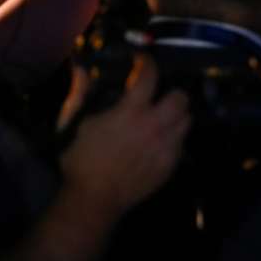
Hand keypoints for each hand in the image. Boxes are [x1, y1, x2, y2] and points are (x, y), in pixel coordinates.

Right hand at [59, 55, 190, 218]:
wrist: (95, 199)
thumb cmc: (81, 160)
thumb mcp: (74, 123)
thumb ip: (80, 93)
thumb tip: (79, 68)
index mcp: (131, 112)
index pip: (148, 76)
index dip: (147, 63)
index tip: (143, 61)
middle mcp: (155, 125)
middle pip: (180, 98)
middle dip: (171, 93)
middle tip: (159, 97)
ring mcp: (166, 146)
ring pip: (187, 121)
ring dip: (176, 115)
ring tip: (163, 119)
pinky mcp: (170, 165)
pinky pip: (182, 144)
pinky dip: (174, 138)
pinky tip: (160, 142)